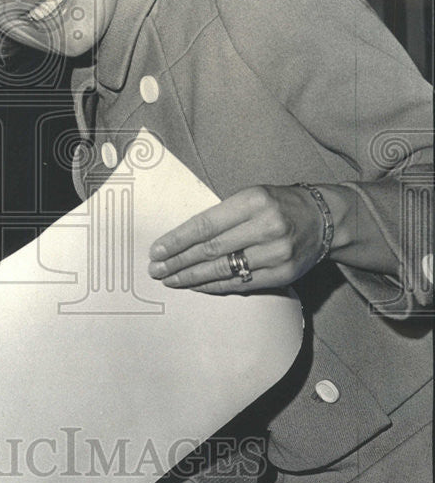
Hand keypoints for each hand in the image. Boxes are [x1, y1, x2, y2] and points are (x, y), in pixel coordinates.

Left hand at [149, 184, 324, 293]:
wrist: (325, 219)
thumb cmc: (279, 204)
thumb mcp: (251, 196)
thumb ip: (222, 215)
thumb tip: (182, 239)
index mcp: (253, 201)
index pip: (205, 224)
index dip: (177, 240)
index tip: (157, 250)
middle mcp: (266, 227)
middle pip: (211, 249)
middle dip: (178, 262)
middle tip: (156, 269)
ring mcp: (276, 253)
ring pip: (223, 270)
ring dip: (191, 278)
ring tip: (171, 280)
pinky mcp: (283, 274)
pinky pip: (240, 284)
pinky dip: (215, 286)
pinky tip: (197, 287)